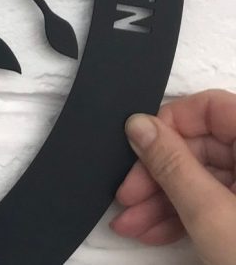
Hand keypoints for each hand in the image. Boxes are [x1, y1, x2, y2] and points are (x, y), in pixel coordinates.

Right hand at [112, 90, 235, 264]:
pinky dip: (181, 215)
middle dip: (157, 174)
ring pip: (203, 177)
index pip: (211, 109)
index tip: (136, 149)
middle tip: (127, 196)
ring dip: (161, 199)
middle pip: (202, 147)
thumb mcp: (212, 215)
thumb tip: (141, 127)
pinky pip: (213, 202)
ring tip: (131, 223)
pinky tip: (153, 231)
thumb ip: (172, 165)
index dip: (169, 126)